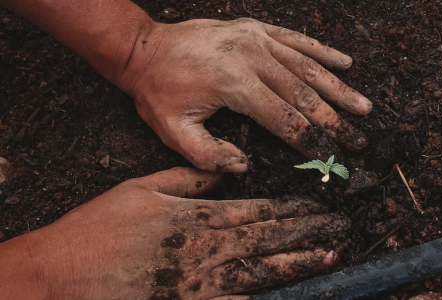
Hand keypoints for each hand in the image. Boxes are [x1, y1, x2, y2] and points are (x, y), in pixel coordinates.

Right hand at [0, 168, 349, 298]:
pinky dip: (261, 299)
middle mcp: (203, 250)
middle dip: (306, 234)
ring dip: (296, 264)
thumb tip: (224, 172)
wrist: (66, 270)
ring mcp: (198, 283)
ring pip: (259, 272)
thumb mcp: (143, 187)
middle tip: (340, 229)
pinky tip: (287, 295)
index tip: (316, 205)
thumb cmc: (101, 224)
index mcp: (195, 218)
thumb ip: (188, 179)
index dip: (290, 208)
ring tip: (329, 258)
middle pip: (266, 240)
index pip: (255, 211)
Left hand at [120, 18, 371, 171]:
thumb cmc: (158, 91)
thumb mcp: (173, 131)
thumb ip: (209, 155)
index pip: (284, 118)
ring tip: (363, 106)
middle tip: (359, 139)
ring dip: (338, 88)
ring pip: (307, 66)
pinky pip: (296, 40)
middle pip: (304, 94)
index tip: (332, 157)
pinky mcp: (254, 28)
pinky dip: (322, 52)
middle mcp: (252, 57)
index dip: (310, 140)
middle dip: (333, 121)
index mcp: (234, 84)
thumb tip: (245, 167)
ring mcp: (255, 38)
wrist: (144, 49)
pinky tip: (345, 62)